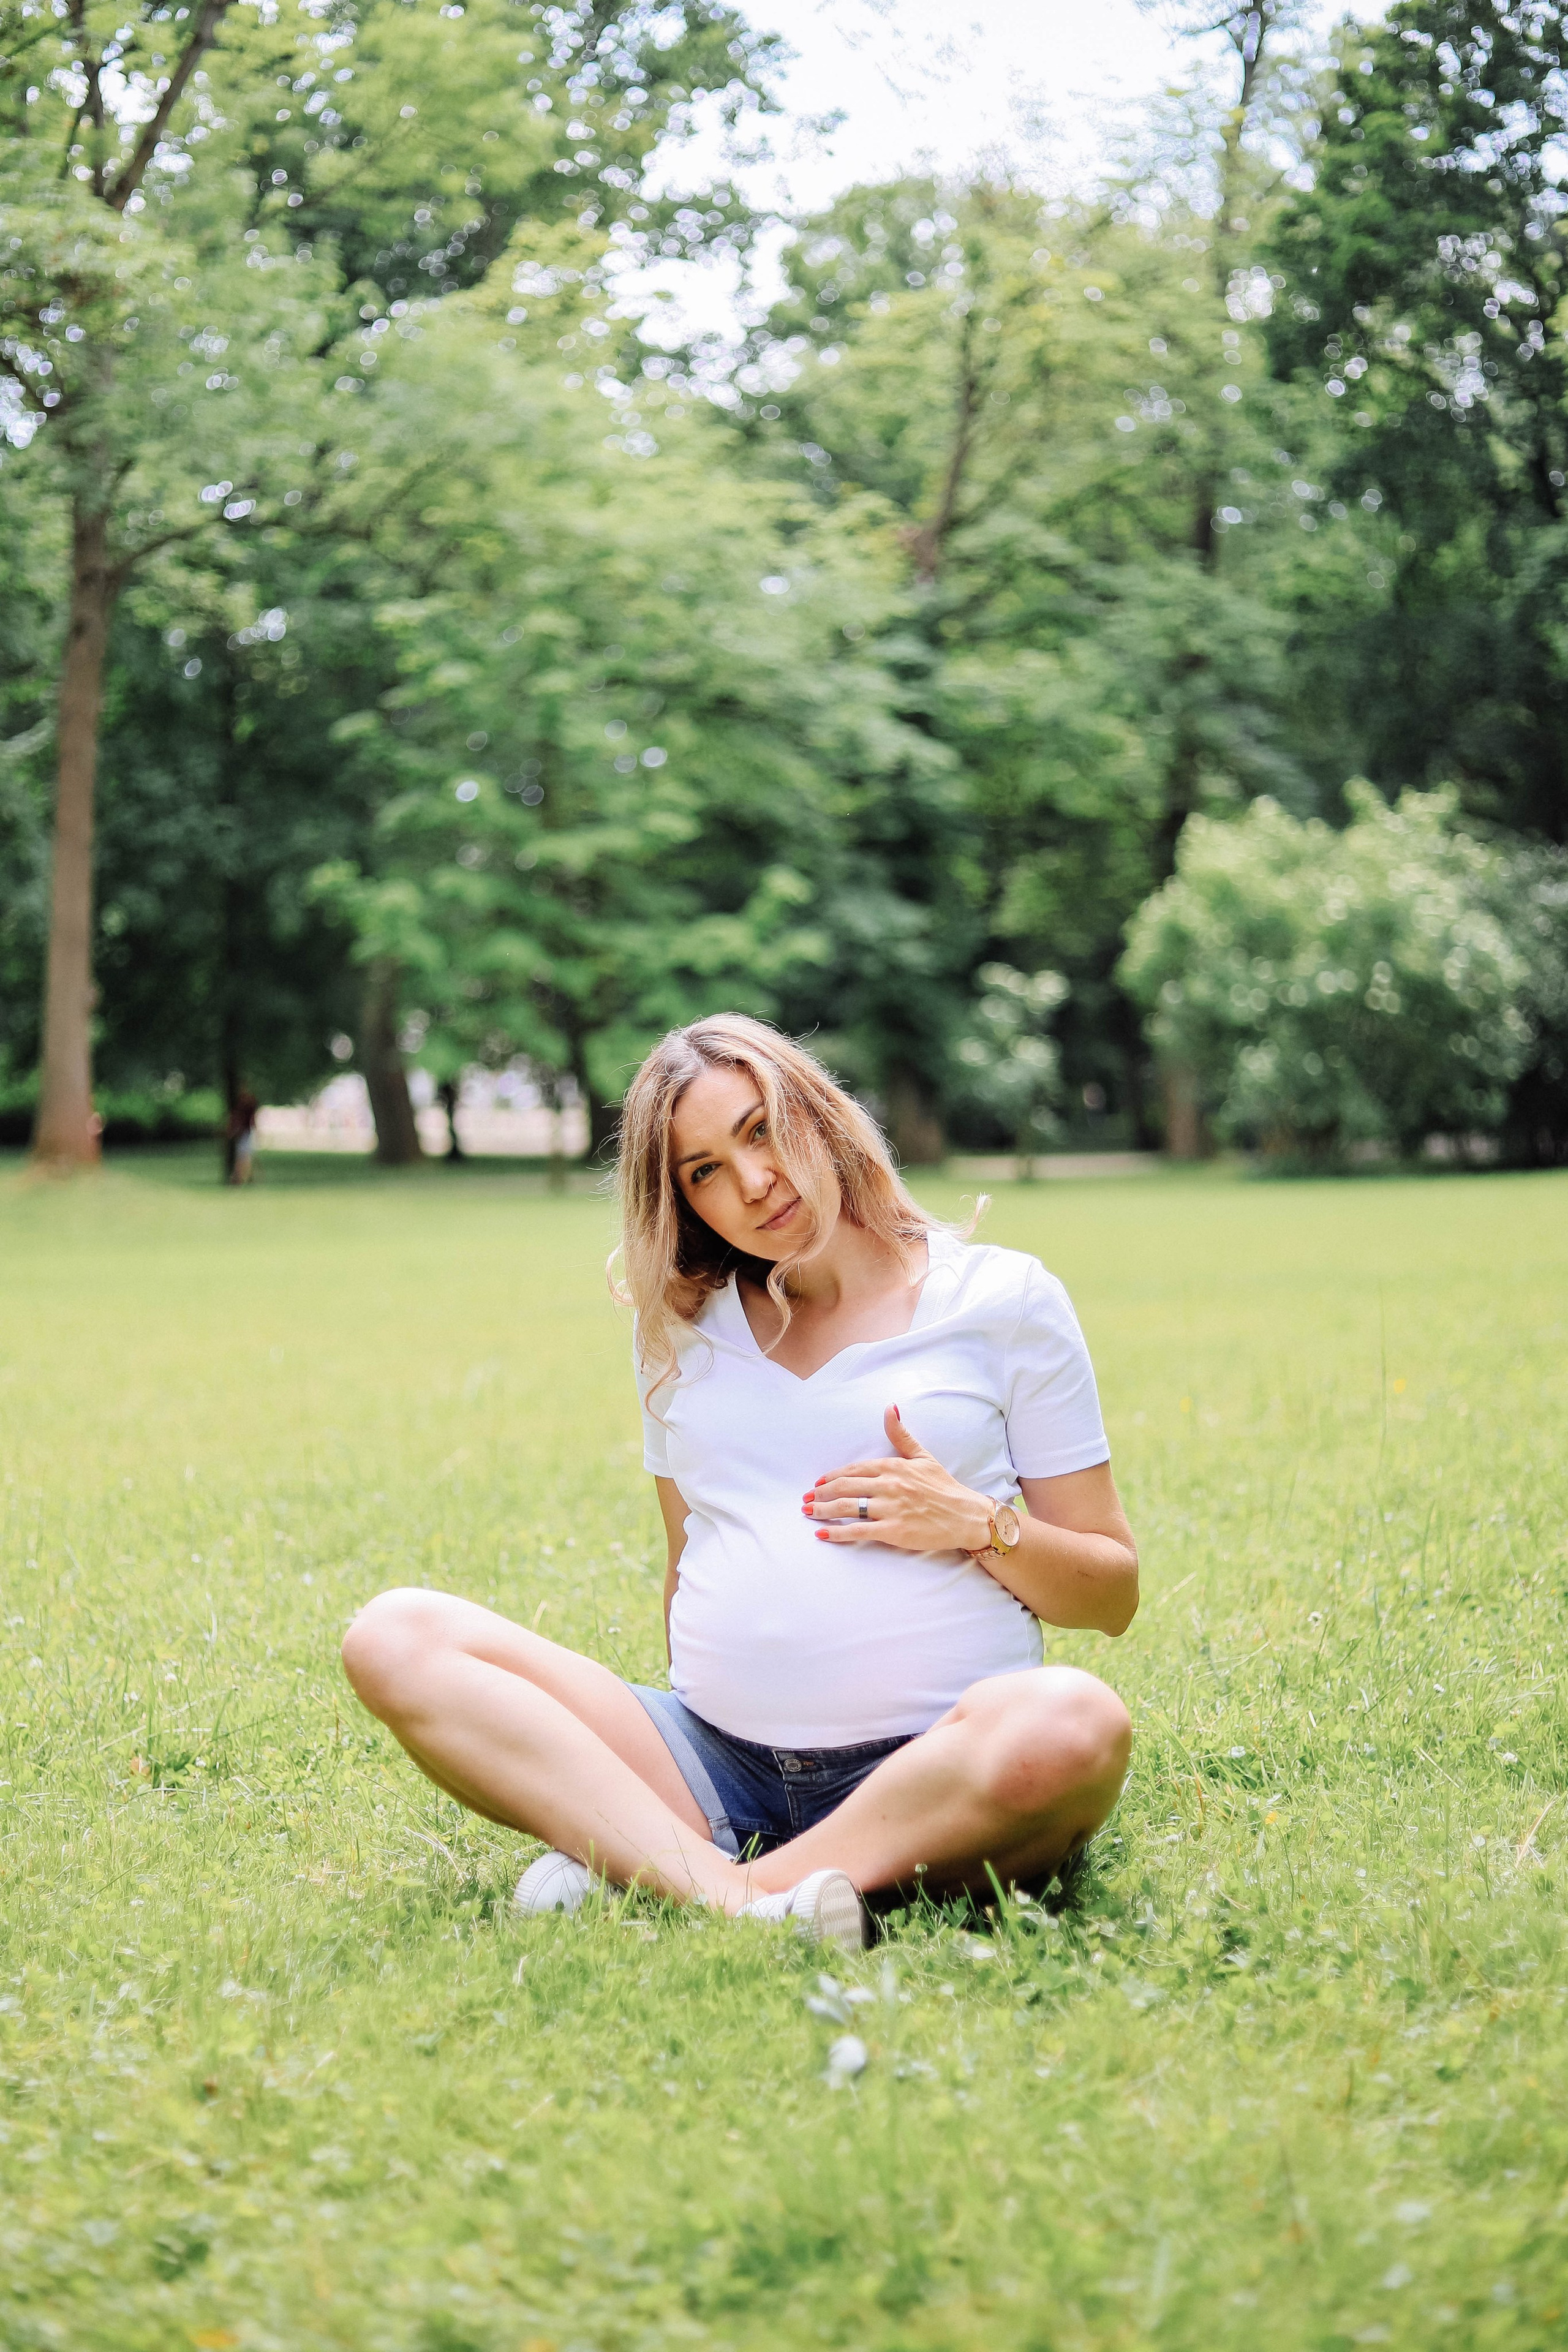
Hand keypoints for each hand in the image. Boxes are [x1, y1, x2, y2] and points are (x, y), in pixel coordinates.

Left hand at [803, 1406, 992, 1554]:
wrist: (966, 1516)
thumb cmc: (944, 1488)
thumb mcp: (923, 1457)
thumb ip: (901, 1435)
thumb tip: (890, 1407)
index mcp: (894, 1466)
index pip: (854, 1469)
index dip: (832, 1476)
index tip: (818, 1483)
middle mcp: (889, 1485)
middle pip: (845, 1487)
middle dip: (821, 1493)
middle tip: (806, 1499)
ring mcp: (890, 1508)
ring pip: (847, 1507)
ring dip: (823, 1510)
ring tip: (808, 1513)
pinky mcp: (894, 1531)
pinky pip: (859, 1531)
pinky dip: (838, 1533)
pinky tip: (823, 1534)